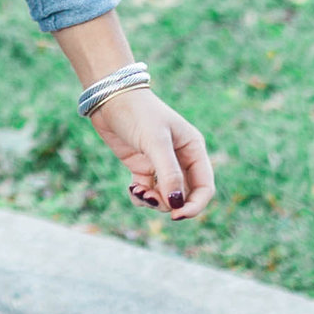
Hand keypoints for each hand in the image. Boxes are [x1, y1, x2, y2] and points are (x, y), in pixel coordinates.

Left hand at [91, 90, 215, 219]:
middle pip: (185, 197)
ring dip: (152, 201)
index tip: (177, 215)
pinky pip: (147, 193)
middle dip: (168, 204)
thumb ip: (169, 173)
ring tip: (136, 191)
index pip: (204, 187)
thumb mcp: (156, 141)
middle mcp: (181, 159)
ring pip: (165, 197)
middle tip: (148, 197)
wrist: (109, 98)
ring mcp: (161, 164)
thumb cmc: (138, 113)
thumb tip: (177, 203)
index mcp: (193, 150)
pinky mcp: (142, 167)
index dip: (194, 206)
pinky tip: (131, 188)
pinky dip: (140, 196)